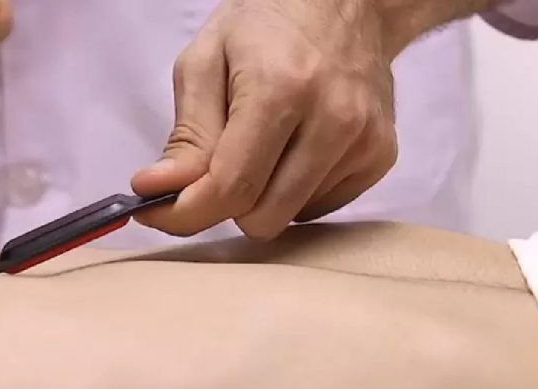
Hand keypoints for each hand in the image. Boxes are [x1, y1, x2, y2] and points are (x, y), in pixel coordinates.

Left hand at [131, 0, 399, 239]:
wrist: (346, 1)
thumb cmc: (264, 26)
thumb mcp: (205, 63)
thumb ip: (186, 135)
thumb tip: (157, 191)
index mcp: (282, 89)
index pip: (231, 186)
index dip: (185, 213)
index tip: (156, 212)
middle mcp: (333, 120)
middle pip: (261, 215)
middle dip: (224, 204)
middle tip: (212, 169)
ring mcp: (365, 141)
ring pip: (288, 217)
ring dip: (260, 198)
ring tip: (261, 145)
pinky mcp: (381, 156)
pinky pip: (318, 208)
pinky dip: (294, 191)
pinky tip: (294, 147)